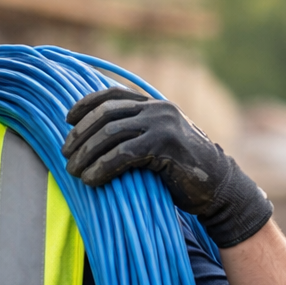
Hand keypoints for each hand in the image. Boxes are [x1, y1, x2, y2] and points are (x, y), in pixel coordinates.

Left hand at [61, 87, 273, 247]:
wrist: (219, 189)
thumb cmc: (181, 172)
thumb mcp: (156, 145)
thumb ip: (133, 135)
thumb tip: (90, 141)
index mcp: (155, 104)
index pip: (112, 95)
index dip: (85, 105)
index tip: (67, 121)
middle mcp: (158, 109)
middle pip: (105, 115)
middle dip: (80, 136)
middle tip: (66, 156)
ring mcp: (163, 125)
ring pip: (110, 134)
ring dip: (86, 154)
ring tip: (73, 171)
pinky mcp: (166, 146)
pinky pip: (123, 154)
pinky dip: (102, 167)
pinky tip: (91, 180)